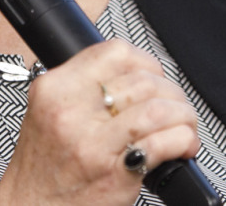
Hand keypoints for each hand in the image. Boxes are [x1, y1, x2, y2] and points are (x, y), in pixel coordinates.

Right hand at [0, 40, 199, 205]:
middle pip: (143, 80)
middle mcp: (70, 112)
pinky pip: (163, 143)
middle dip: (171, 92)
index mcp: (54, 89)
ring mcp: (92, 142)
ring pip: (158, 108)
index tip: (154, 76)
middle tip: (175, 107)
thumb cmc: (42, 166)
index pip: (114, 53)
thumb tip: (133, 74)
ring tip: (184, 125)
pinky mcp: (114, 172)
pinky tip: (182, 146)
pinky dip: (183, 141)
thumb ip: (80, 88)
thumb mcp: (46, 111)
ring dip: (182, 115)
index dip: (146, 62)